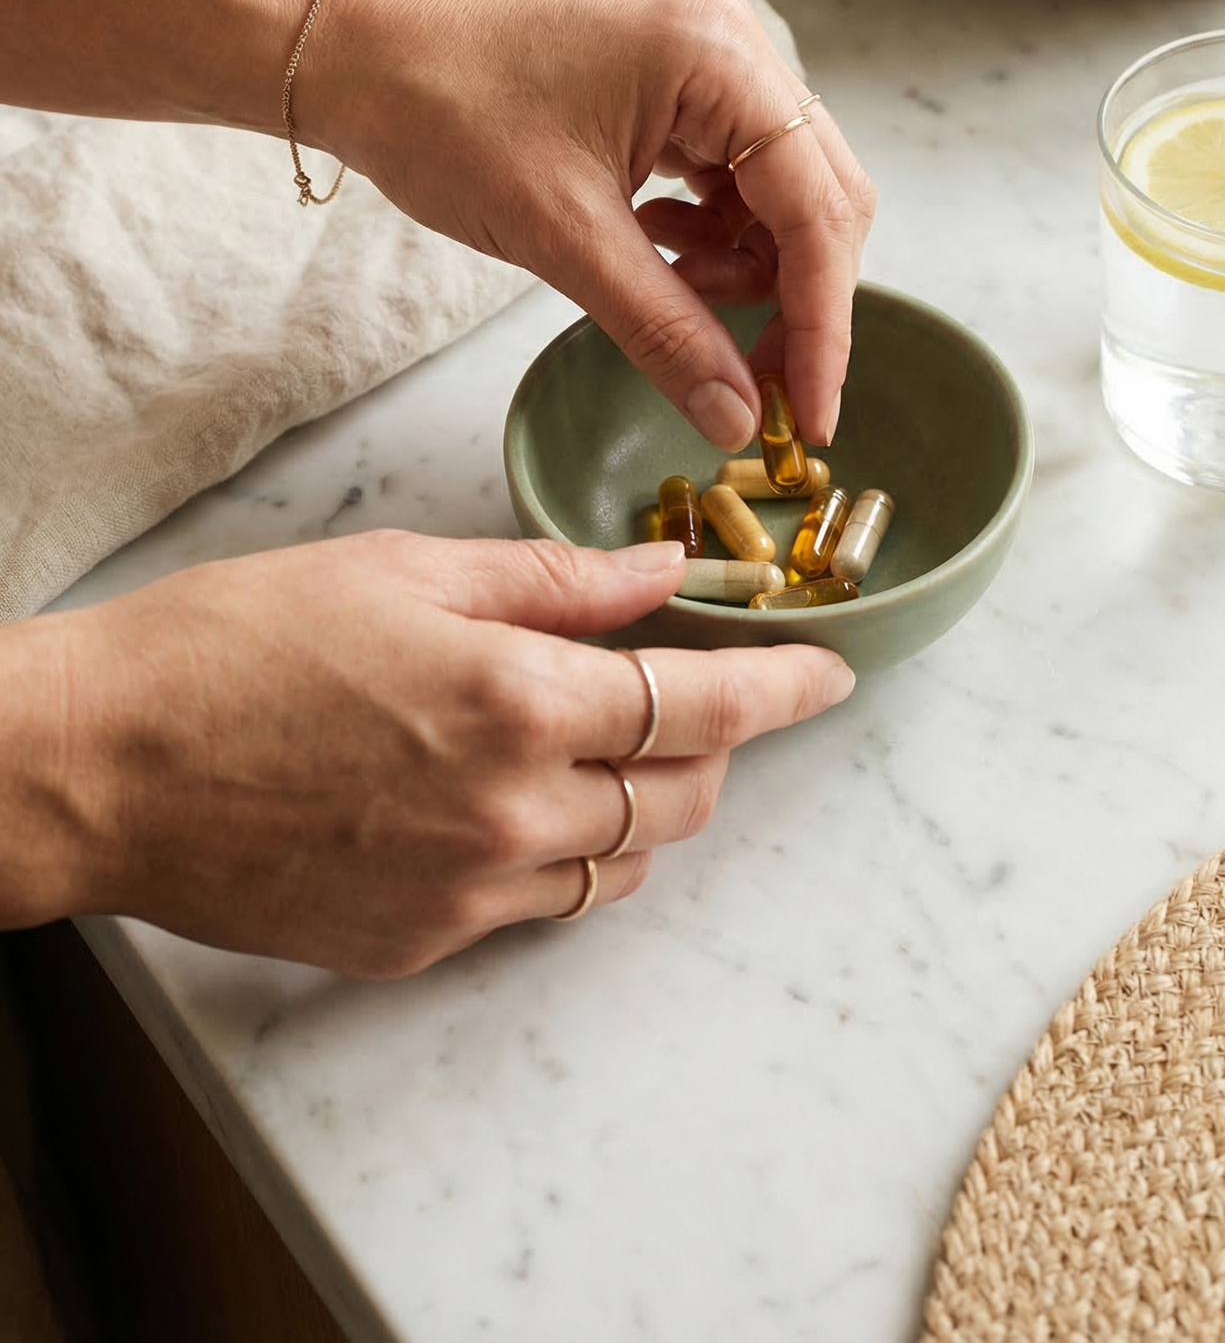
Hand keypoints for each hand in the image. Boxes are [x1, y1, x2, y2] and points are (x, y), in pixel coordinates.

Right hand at [11, 532, 851, 975]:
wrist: (105, 762)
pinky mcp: (417, 944)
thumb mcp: (406, 571)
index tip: (828, 676)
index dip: (784, 691)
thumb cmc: (238, 642)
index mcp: (517, 701)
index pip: (705, 708)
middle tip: (690, 696)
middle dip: (713, 748)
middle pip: (682, 800)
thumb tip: (665, 571)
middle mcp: (511, 812)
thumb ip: (556, 580)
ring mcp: (465, 894)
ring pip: (621, 866)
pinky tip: (506, 802)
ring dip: (641, 806)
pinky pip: (537, 907)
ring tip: (596, 747)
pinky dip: (558, 855)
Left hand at [304, 0, 875, 449]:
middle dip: (793, 297)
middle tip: (759, 386)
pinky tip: (659, 254)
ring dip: (747, 265)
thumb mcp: (564, 239)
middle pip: (817, 195)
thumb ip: (666, 332)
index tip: (810, 414)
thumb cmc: (441, 112)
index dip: (822, 323)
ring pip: (778, 188)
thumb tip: (738, 418)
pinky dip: (710, 231)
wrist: (352, 53)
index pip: (817, 210)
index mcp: (719, 57)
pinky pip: (730, 169)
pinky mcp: (672, 75)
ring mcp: (704, 52)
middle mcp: (732, 40)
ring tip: (677, 300)